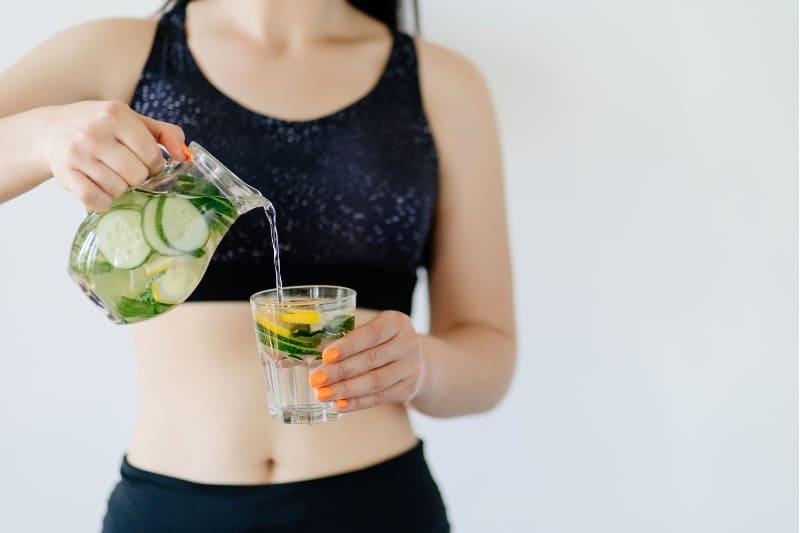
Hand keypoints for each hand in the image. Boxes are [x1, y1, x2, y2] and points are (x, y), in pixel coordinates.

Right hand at [39, 100, 185, 211]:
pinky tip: (101, 190)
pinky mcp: (66, 174)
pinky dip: (104, 202)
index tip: (146, 163)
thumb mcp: (133, 120)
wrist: (52, 130)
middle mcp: (95, 132)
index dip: (154, 165)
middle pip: (137, 175)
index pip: (152, 155)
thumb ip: (166, 133)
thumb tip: (184, 156)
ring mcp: (78, 154)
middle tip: (126, 170)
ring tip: (111, 175)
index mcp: (116, 115)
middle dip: (137, 177)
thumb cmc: (101, 126)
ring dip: (119, 188)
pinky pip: (96, 200)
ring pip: (118, 189)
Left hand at [308, 310, 424, 412]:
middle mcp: (409, 343)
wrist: (415, 360)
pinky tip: (339, 405)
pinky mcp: (408, 389)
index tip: (325, 356)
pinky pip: (379, 397)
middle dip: (340, 371)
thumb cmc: (382, 342)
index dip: (348, 346)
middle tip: (316, 379)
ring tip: (323, 394)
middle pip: (371, 359)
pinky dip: (357, 403)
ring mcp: (411, 368)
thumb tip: (313, 350)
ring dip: (346, 390)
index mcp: (397, 322)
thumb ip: (349, 335)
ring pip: (375, 382)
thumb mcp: (373, 329)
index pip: (371, 334)